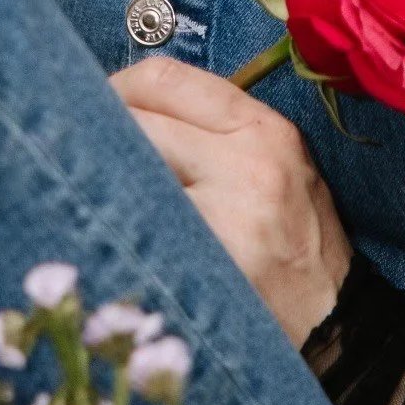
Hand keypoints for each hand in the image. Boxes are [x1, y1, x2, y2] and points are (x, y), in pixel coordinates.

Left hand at [110, 58, 351, 346]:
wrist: (332, 326)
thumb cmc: (296, 243)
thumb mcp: (276, 166)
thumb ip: (214, 130)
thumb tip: (125, 107)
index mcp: (264, 128)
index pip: (166, 78)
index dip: (117, 87)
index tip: (95, 107)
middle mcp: (248, 160)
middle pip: (138, 120)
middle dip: (100, 134)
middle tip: (71, 153)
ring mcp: (226, 213)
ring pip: (129, 171)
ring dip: (99, 180)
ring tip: (89, 194)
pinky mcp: (203, 260)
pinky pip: (136, 225)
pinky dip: (115, 224)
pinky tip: (112, 235)